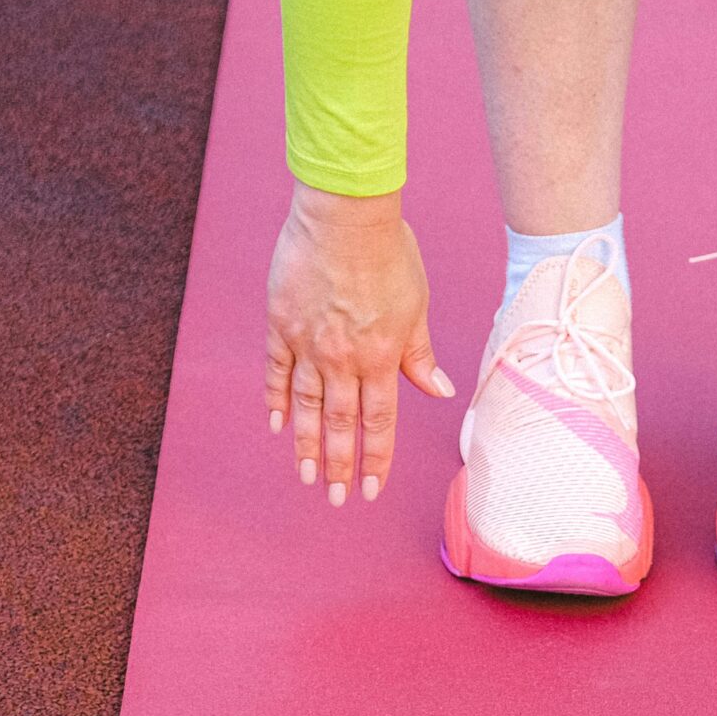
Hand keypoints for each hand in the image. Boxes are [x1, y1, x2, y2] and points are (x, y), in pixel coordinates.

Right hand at [264, 183, 452, 504]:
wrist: (344, 215)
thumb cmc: (389, 254)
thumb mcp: (416, 306)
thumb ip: (419, 354)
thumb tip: (440, 391)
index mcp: (382, 357)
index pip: (380, 422)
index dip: (375, 460)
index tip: (371, 489)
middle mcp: (343, 359)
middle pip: (342, 424)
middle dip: (341, 466)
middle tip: (336, 499)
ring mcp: (308, 344)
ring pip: (308, 407)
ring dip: (308, 446)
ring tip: (308, 478)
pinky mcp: (281, 325)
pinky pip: (276, 372)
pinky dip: (276, 401)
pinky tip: (277, 427)